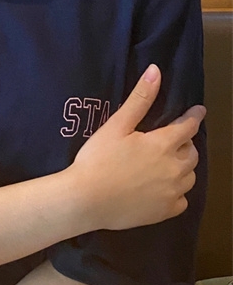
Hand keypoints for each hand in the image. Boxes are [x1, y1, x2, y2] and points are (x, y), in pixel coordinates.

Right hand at [71, 64, 204, 231]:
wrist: (86, 200)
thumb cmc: (98, 159)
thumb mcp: (116, 125)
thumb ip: (140, 99)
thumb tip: (156, 71)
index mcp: (163, 145)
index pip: (188, 127)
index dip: (194, 117)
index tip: (198, 111)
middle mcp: (174, 169)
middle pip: (192, 153)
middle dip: (186, 143)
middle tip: (174, 139)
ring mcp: (172, 193)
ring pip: (190, 176)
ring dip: (184, 167)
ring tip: (169, 163)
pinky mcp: (165, 212)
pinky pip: (182, 200)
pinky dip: (177, 192)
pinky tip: (163, 188)